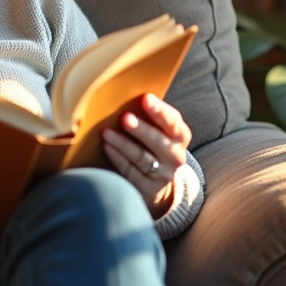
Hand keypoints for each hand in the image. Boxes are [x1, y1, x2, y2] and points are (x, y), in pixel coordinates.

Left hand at [101, 94, 192, 212]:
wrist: (158, 179)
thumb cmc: (153, 143)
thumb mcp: (158, 130)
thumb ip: (149, 115)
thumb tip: (125, 95)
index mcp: (180, 135)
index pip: (172, 121)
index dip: (159, 110)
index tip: (145, 98)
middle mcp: (176, 156)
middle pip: (158, 141)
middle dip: (141, 129)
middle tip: (124, 117)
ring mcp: (164, 175)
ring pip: (142, 157)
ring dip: (122, 143)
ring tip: (106, 132)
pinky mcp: (149, 190)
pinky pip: (131, 172)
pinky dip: (118, 158)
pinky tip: (107, 147)